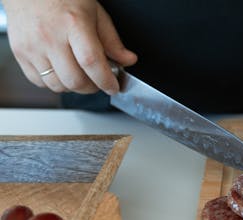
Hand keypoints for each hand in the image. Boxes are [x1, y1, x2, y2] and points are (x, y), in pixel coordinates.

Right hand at [3, 0, 136, 93]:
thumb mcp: (95, 14)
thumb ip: (112, 41)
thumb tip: (128, 60)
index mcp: (73, 24)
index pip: (91, 62)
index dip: (105, 80)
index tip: (114, 87)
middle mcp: (50, 37)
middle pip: (74, 80)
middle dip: (92, 87)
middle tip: (98, 81)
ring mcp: (32, 47)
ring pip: (58, 86)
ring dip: (74, 87)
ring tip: (80, 75)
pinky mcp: (20, 54)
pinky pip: (40, 82)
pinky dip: (55, 83)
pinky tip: (62, 71)